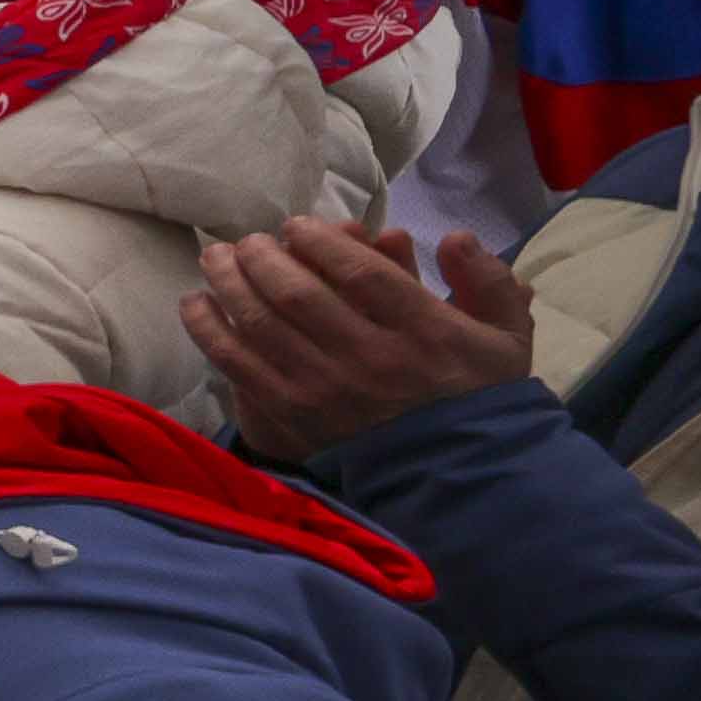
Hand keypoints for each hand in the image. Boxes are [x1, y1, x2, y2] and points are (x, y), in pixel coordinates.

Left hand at [181, 222, 540, 457]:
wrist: (457, 475)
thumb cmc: (477, 394)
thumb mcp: (506, 335)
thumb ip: (488, 280)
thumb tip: (453, 236)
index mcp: (424, 332)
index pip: (362, 275)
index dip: (321, 243)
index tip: (297, 226)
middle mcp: (370, 360)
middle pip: (299, 296)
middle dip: (264, 258)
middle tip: (248, 241)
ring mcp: (327, 392)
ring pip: (261, 327)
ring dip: (229, 285)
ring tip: (215, 259)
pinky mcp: (293, 418)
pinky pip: (239, 368)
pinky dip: (210, 332)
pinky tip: (194, 304)